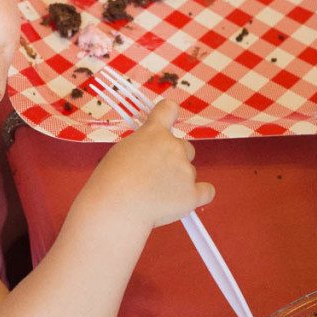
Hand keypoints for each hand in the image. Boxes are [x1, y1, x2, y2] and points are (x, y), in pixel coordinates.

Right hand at [87, 100, 213, 228]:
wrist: (116, 206)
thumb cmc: (111, 180)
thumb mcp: (123, 149)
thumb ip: (144, 144)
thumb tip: (153, 152)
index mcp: (154, 132)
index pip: (169, 109)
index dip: (168, 115)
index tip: (166, 122)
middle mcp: (174, 147)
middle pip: (186, 148)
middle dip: (174, 158)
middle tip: (154, 174)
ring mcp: (185, 171)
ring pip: (189, 172)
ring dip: (179, 180)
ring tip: (155, 195)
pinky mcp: (192, 194)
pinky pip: (206, 191)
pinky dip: (198, 195)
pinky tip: (182, 199)